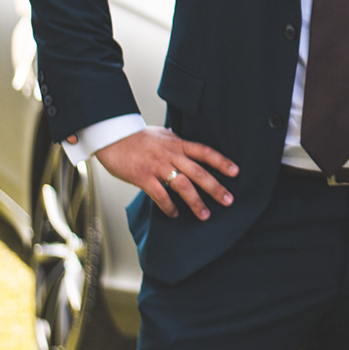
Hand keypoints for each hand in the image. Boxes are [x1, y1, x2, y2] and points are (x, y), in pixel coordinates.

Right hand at [92, 126, 237, 219]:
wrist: (112, 136)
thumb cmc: (137, 136)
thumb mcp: (162, 134)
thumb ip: (176, 140)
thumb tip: (186, 142)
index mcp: (177, 143)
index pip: (205, 151)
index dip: (221, 161)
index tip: (236, 172)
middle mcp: (171, 155)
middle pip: (198, 172)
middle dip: (215, 187)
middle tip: (229, 200)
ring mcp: (157, 166)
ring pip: (183, 185)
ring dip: (196, 202)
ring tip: (205, 215)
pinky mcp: (143, 177)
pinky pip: (160, 195)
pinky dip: (169, 206)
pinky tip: (175, 214)